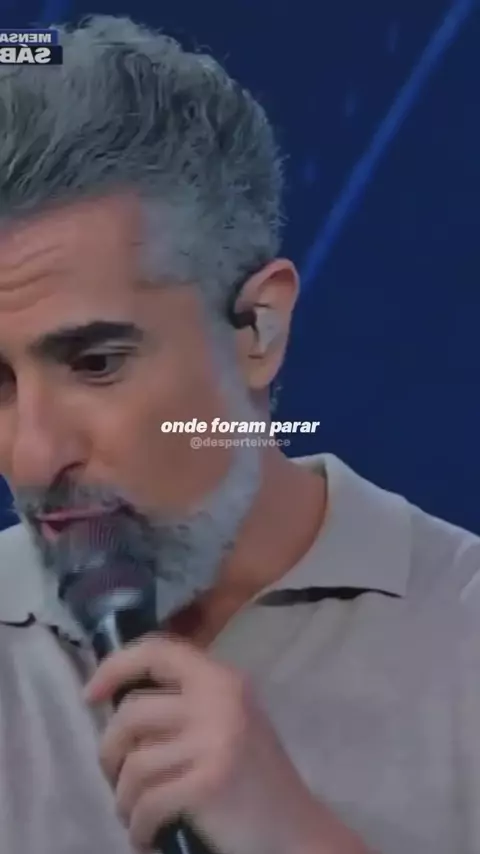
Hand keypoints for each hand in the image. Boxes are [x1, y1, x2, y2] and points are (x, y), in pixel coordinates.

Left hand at [84, 634, 359, 853]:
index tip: (90, 695)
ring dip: (124, 798)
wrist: (297, 831)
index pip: (157, 651)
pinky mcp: (208, 784)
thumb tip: (116, 701)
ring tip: (135, 814)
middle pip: (131, 713)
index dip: (115, 666)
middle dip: (110, 752)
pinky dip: (138, 827)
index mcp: (222, 678)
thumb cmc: (256, 777)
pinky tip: (147, 837)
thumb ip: (186, 702)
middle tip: (117, 778)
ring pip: (134, 764)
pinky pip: (146, 803)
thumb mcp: (228, 719)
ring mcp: (215, 741)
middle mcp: (219, 700)